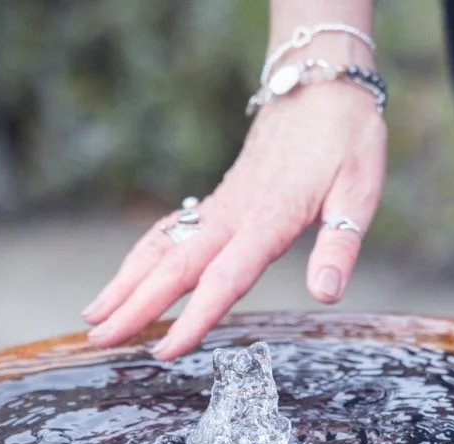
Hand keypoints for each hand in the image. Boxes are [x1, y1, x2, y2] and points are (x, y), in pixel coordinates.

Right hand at [82, 83, 386, 359]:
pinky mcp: (220, 198)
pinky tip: (127, 275)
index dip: (195, 317)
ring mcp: (222, 204)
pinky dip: (143, 255)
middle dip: (135, 306)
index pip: (225, 278)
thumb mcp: (359, 193)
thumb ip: (340, 246)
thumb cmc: (347, 138)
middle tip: (100, 340)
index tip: (166, 350)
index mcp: (269, 220)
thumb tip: (324, 294)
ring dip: (126, 280)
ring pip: (163, 245)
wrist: (322, 83)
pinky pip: (172, 228)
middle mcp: (235, 213)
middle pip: (177, 266)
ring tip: (94, 314)